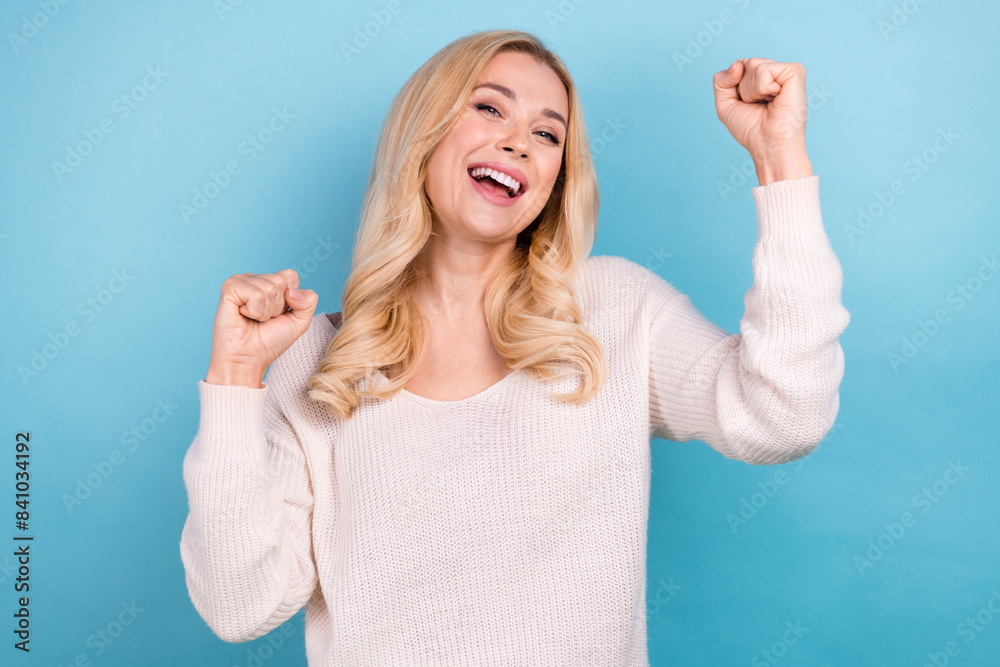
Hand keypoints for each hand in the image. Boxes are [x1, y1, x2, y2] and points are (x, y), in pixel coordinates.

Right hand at [206, 269, 317, 386]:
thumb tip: (291, 291)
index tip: (277, 314)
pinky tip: (243, 315)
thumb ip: (309, 301)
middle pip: (281, 281)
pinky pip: (255, 294)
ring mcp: (240, 281)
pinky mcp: (229, 288)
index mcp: (269, 282)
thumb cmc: (269, 342)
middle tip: (262, 319)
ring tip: (252, 319)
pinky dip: (254, 311)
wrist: (248, 359)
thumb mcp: (299, 322)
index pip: (290, 275)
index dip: (290, 299)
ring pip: (269, 288)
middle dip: (277, 307)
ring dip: (265, 312)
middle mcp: (254, 279)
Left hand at [712, 58, 811, 176]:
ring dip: (752, 91)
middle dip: (742, 89)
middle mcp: (775, 71)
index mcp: (762, 77)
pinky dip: (762, 88)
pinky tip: (775, 98)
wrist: (767, 144)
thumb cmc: (750, 128)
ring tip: (767, 102)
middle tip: (759, 105)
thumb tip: (737, 64)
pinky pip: (764, 70)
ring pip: (752, 65)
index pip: (737, 65)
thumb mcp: (725, 104)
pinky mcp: (795, 71)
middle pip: (743, 63)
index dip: (734, 86)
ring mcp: (785, 70)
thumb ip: (721, 80)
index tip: (747, 104)